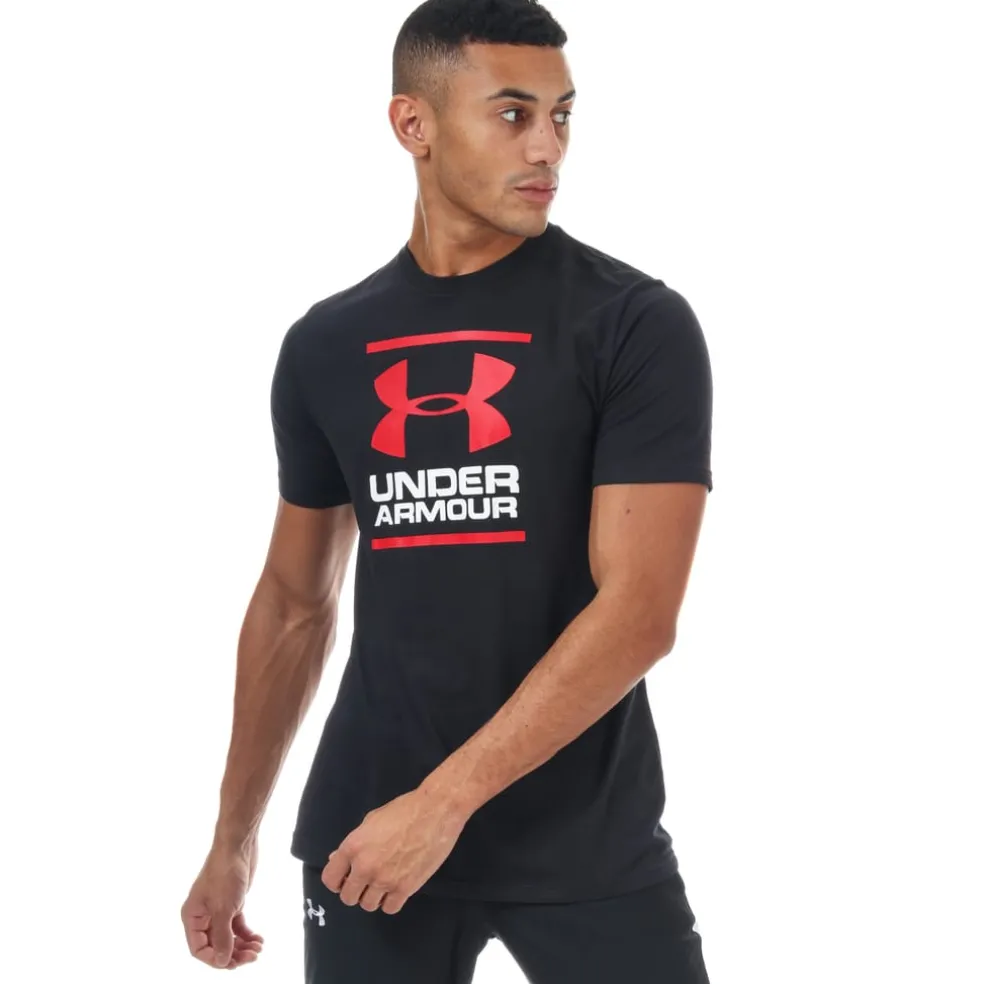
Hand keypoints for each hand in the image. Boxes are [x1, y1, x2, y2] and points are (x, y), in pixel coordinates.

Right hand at [181, 840, 264, 968]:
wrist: (239, 846)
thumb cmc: (225, 873)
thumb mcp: (223, 909)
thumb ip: (222, 937)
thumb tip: (222, 960)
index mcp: (192, 917)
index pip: (199, 949)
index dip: (214, 959)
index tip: (232, 963)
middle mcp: (203, 915)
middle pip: (215, 944)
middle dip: (233, 953)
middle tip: (251, 957)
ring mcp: (218, 909)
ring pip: (228, 936)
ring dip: (242, 945)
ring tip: (258, 949)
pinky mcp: (233, 902)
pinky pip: (237, 925)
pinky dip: (247, 934)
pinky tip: (258, 939)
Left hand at [323, 786, 469, 914]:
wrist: (435, 811)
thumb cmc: (403, 810)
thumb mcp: (371, 820)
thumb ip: (354, 843)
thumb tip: (337, 859)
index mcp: (353, 846)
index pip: (330, 879)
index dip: (337, 881)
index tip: (345, 879)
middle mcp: (365, 867)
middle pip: (348, 897)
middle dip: (355, 890)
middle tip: (366, 882)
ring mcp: (385, 879)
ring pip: (368, 905)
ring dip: (373, 897)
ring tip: (383, 884)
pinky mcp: (405, 888)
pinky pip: (389, 908)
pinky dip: (391, 901)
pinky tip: (396, 889)